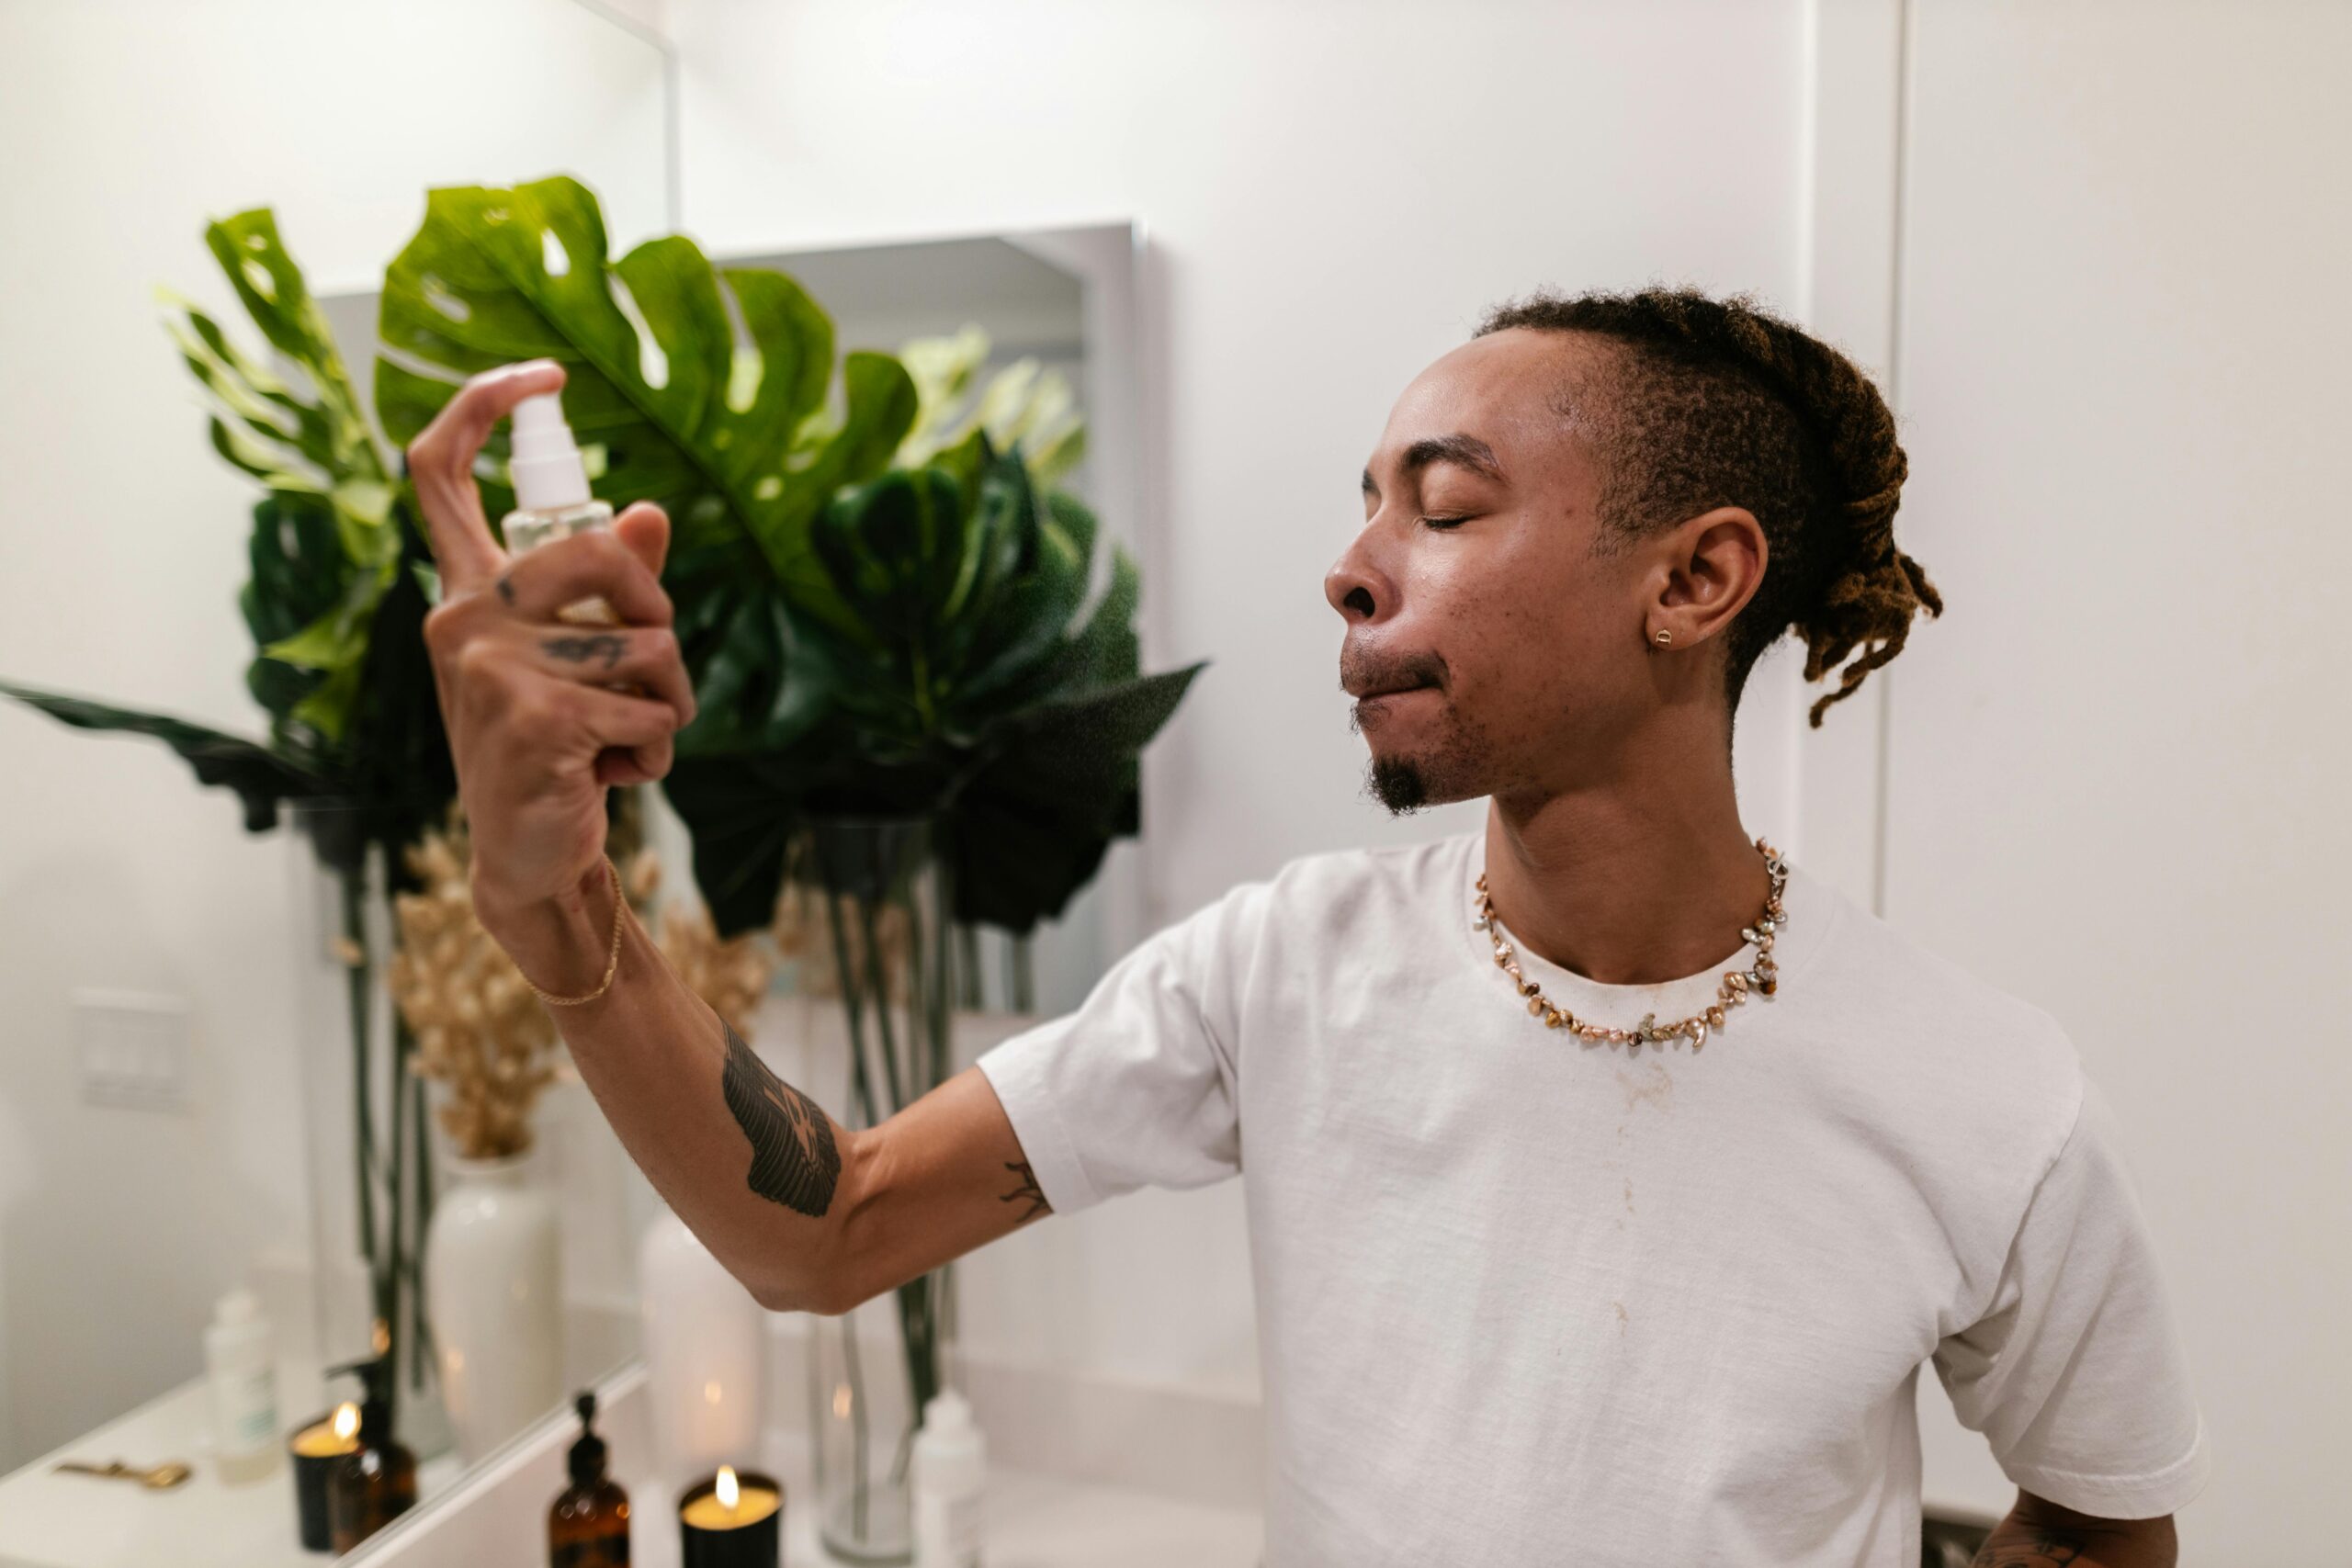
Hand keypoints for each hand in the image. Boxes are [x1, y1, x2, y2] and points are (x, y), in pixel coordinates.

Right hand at [410, 359, 696, 912]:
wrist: (530, 856)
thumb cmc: (559, 751)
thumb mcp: (582, 661)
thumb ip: (615, 588)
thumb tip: (649, 513)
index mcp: (467, 594)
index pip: (440, 472)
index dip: (484, 404)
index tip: (543, 373)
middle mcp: (461, 619)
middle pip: (600, 551)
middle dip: (658, 608)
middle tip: (651, 672)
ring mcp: (490, 668)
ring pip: (648, 643)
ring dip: (667, 701)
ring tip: (624, 743)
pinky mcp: (535, 718)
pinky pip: (650, 709)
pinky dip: (658, 749)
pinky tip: (613, 779)